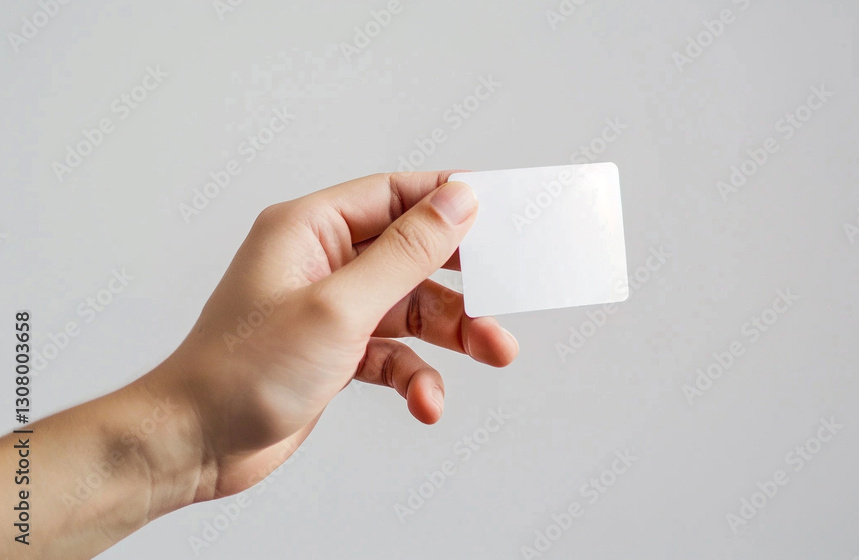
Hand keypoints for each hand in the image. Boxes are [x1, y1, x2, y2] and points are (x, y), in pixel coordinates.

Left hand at [147, 171, 518, 502]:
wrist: (195, 446)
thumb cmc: (243, 371)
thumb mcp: (339, 306)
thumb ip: (405, 253)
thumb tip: (457, 202)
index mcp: (310, 229)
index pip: (394, 194)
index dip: (448, 202)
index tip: (500, 216)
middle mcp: (322, 262)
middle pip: (412, 255)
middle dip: (461, 282)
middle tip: (504, 296)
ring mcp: (331, 309)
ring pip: (412, 309)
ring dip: (453, 333)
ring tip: (494, 352)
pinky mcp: (337, 352)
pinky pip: (394, 353)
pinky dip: (416, 375)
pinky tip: (426, 402)